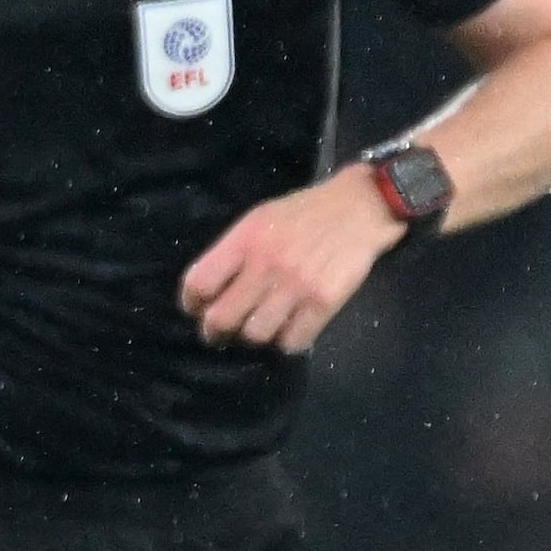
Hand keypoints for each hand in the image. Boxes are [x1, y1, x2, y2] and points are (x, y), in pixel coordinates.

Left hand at [182, 169, 401, 352]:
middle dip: (215, 331)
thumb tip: (210, 291)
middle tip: (221, 333)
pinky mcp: (323, 302)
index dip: (191, 303)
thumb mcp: (260, 218)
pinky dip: (287, 342)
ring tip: (260, 328)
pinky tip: (290, 329)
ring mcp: (295, 286)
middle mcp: (266, 265)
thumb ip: (234, 251)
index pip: (199, 283)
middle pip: (222, 318)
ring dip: (253, 336)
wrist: (359, 208)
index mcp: (245, 240)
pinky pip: (292, 342)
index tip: (197, 309)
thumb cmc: (305, 213)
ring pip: (255, 335)